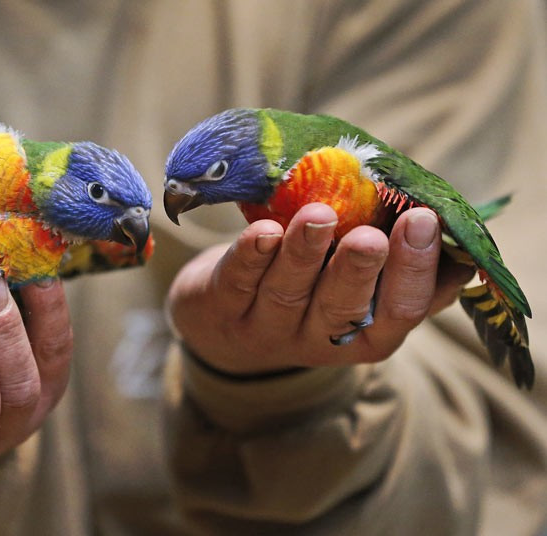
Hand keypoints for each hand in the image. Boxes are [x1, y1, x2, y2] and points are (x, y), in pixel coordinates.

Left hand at [167, 203, 473, 374]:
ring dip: (303, 254)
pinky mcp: (219, 307)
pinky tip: (263, 231)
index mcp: (365, 334)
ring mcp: (265, 327)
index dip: (413, 271)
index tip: (422, 219)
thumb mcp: (361, 288)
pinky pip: (236, 282)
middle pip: (341, 310)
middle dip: (357, 271)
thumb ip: (405, 270)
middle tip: (370, 236)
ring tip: (318, 216)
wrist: (223, 320)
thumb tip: (463, 244)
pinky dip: (249, 256)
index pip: (399, 312)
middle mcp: (317, 339)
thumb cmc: (311, 288)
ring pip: (287, 293)